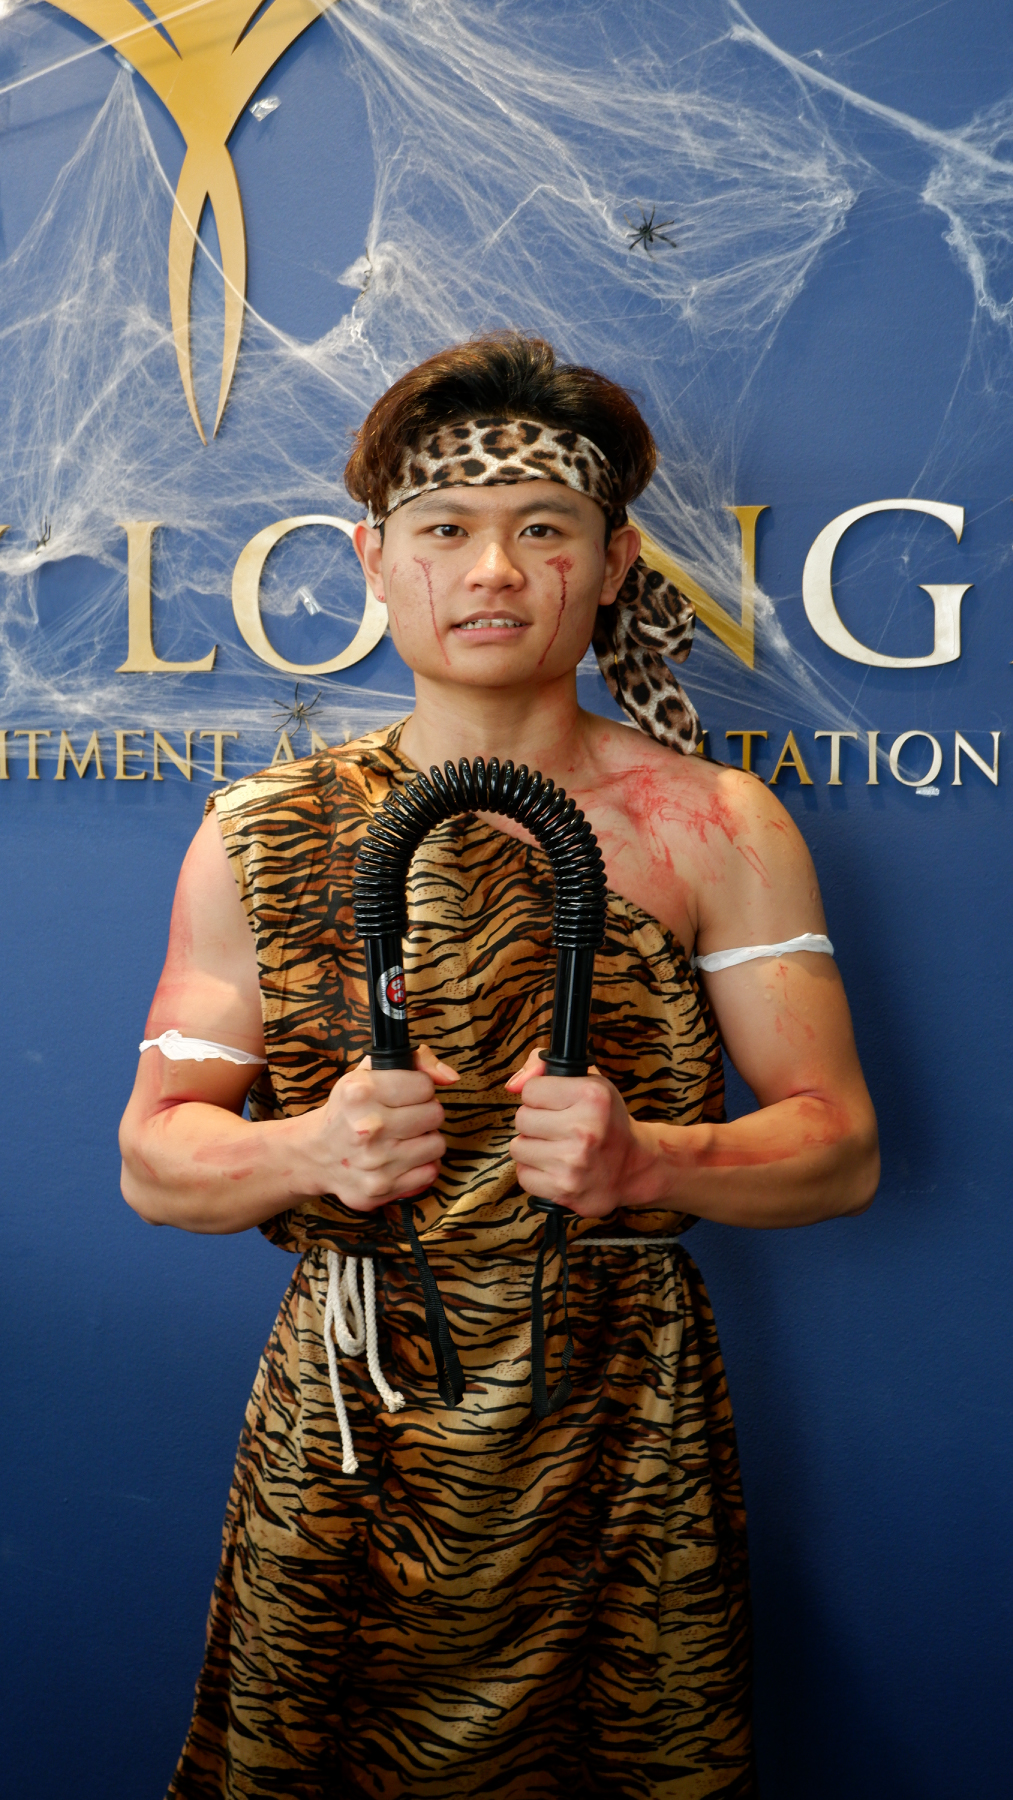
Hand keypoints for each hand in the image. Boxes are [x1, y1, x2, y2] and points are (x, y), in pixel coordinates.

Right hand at [296, 1044, 457, 1212]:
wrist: (316, 1155)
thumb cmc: (348, 1111)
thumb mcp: (368, 1073)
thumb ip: (415, 1062)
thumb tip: (450, 1077)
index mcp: (360, 1092)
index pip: (425, 1086)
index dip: (420, 1088)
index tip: (406, 1094)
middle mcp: (367, 1127)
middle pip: (435, 1114)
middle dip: (425, 1113)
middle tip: (406, 1117)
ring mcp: (376, 1161)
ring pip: (437, 1144)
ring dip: (425, 1140)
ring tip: (404, 1138)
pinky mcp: (382, 1188)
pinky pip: (430, 1172)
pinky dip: (421, 1164)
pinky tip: (402, 1158)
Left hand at [505, 1047, 645, 1216]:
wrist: (633, 1166)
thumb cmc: (606, 1120)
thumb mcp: (587, 1080)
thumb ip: (543, 1067)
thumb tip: (512, 1086)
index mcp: (592, 1096)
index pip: (530, 1090)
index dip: (541, 1095)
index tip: (558, 1103)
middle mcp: (584, 1130)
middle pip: (521, 1119)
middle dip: (535, 1121)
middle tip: (558, 1126)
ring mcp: (573, 1163)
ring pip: (518, 1148)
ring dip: (532, 1147)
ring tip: (557, 1147)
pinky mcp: (564, 1190)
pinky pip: (523, 1175)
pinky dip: (535, 1172)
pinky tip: (556, 1167)